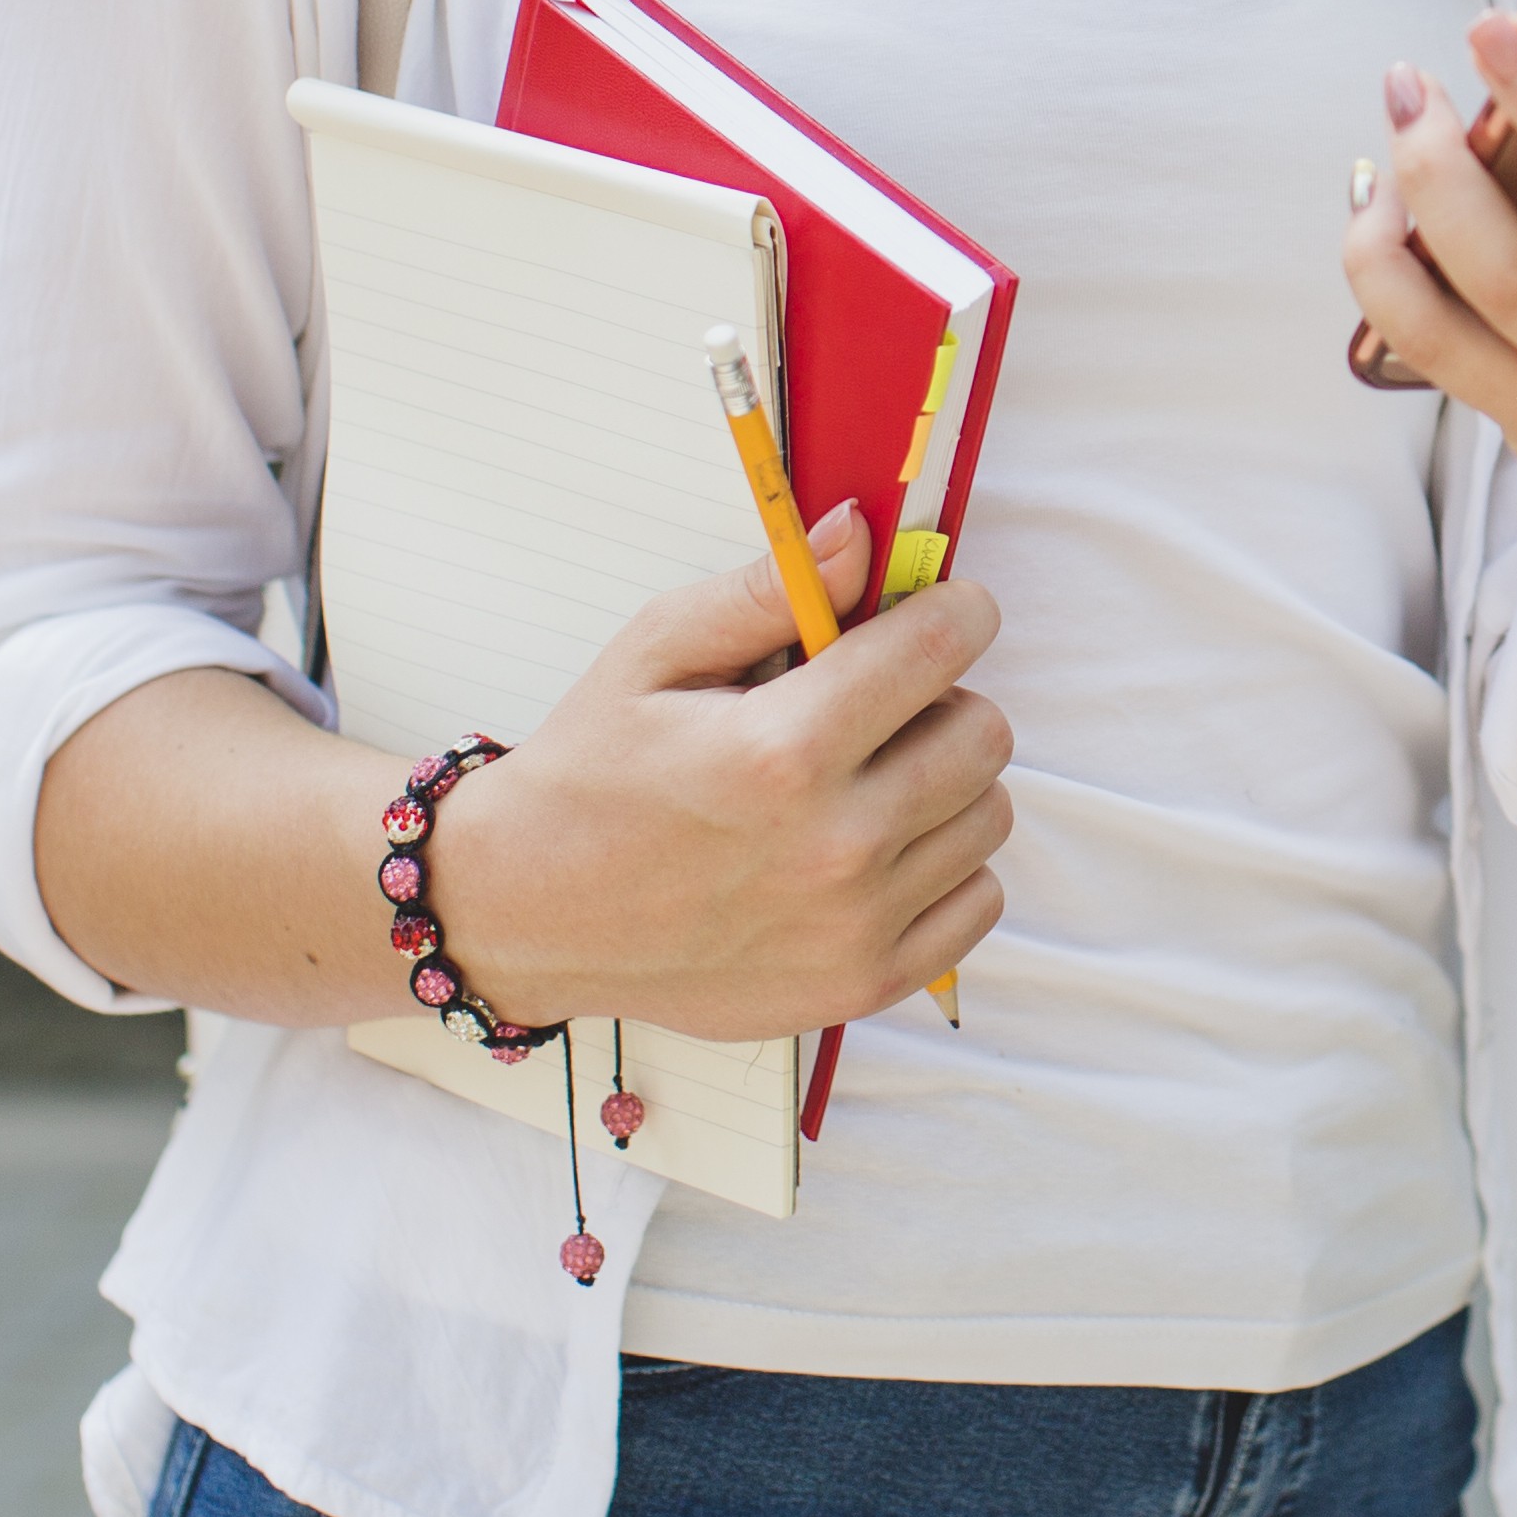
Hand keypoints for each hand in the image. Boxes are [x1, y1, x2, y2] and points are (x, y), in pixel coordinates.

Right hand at [437, 566, 1012, 1043]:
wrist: (528, 912)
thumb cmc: (590, 772)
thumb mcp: (655, 652)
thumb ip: (772, 590)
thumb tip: (863, 534)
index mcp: (783, 749)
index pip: (943, 647)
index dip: (953, 611)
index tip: (936, 611)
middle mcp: (835, 844)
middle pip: (984, 733)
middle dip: (942, 698)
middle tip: (875, 706)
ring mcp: (855, 924)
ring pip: (989, 813)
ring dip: (943, 781)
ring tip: (865, 779)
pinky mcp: (863, 981)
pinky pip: (979, 899)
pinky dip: (945, 865)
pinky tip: (876, 847)